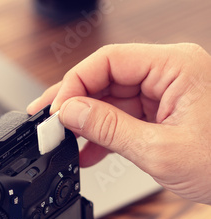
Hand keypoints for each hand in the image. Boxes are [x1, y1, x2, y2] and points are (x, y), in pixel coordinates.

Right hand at [27, 43, 210, 204]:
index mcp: (175, 66)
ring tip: (65, 143)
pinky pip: (125, 116)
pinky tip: (89, 152)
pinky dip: (106, 134)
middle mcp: (169, 73)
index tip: (56, 111)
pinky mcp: (164, 112)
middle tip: (48, 123)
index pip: (107, 61)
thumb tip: (70, 112)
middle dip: (76, 104)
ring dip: (88, 123)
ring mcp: (167, 93)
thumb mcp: (159, 149)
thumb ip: (108, 128)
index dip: (74, 84)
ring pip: (112, 99)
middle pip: (105, 78)